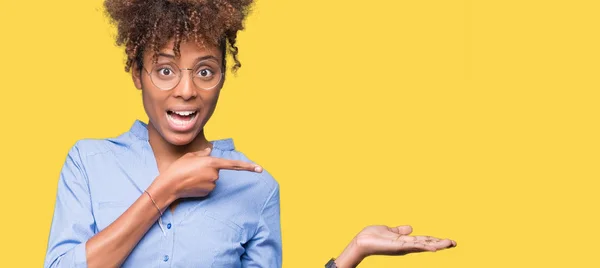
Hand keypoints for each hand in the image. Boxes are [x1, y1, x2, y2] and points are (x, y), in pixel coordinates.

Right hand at [157, 147, 262, 199]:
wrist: (169, 185)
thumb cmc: (178, 168)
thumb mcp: (190, 156)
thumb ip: (202, 154)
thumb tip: (209, 151)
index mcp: (212, 162)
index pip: (234, 164)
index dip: (248, 167)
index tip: (260, 169)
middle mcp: (215, 174)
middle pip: (216, 171)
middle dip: (207, 170)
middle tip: (193, 170)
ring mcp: (212, 184)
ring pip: (212, 179)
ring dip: (204, 178)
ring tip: (190, 177)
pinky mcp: (208, 192)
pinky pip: (208, 187)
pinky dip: (201, 185)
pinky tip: (191, 184)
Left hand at [335, 225, 456, 267]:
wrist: (362, 241)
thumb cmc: (373, 236)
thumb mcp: (390, 231)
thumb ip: (400, 231)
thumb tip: (411, 228)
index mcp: (406, 242)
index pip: (424, 241)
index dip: (436, 241)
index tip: (449, 241)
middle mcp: (407, 246)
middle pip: (427, 244)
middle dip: (441, 244)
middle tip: (455, 243)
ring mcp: (403, 247)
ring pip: (424, 246)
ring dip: (437, 245)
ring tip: (450, 244)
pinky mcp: (398, 246)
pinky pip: (414, 246)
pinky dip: (425, 247)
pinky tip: (434, 248)